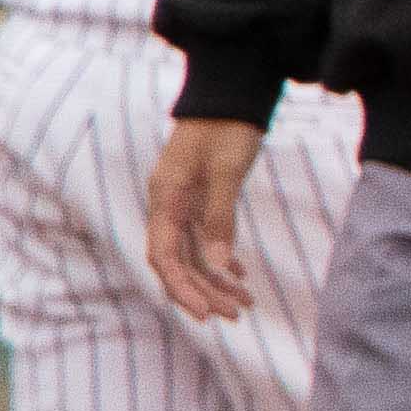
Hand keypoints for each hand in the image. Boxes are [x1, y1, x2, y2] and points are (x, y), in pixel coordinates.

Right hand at [147, 119, 271, 320]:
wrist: (230, 95)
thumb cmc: (227, 128)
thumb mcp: (227, 172)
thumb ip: (220, 218)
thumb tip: (217, 267)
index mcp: (165, 199)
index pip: (165, 258)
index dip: (184, 289)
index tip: (208, 313)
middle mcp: (167, 205)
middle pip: (179, 262)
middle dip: (204, 291)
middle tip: (236, 315)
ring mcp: (182, 203)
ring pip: (194, 253)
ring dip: (216, 279)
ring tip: (245, 303)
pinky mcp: (198, 199)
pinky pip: (203, 238)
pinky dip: (220, 257)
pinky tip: (239, 274)